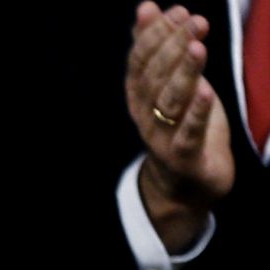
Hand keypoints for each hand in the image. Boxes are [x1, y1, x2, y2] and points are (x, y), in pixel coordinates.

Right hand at [126, 3, 233, 230]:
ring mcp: (162, 137)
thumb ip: (157, 46)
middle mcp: (145, 115)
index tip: (177, 11)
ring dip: (182, 73)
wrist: (186, 179)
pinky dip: (195, 114)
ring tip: (198, 47)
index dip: (155, 35)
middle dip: (173, 47)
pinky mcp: (183, 156)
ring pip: (168, 102)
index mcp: (139, 95)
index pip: (139, 62)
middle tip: (196, 21)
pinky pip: (187, 134)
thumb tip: (146, 7)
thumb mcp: (169, 82)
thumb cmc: (181, 123)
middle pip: (153, 78)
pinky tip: (205, 92)